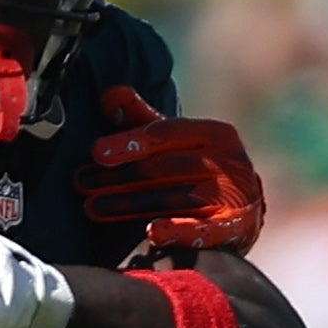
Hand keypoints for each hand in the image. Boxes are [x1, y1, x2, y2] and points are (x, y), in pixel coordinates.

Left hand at [78, 85, 264, 255]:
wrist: (244, 212)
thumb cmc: (201, 170)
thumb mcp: (177, 142)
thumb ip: (143, 119)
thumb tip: (110, 94)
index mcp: (215, 133)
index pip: (167, 133)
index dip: (130, 142)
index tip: (97, 152)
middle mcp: (229, 161)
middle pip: (165, 167)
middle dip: (120, 177)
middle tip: (83, 184)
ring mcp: (234, 196)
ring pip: (175, 198)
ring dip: (131, 204)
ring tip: (94, 208)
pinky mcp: (236, 228)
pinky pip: (205, 230)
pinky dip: (179, 231)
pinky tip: (153, 233)